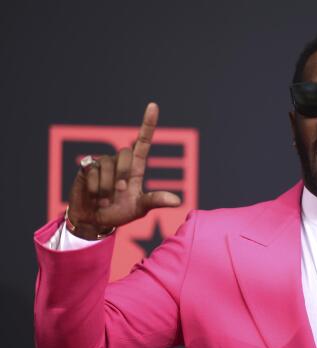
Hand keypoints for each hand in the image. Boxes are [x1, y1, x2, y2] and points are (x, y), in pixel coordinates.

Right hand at [67, 103, 180, 238]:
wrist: (95, 221)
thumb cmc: (120, 212)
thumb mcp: (140, 208)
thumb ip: (156, 201)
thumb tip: (177, 201)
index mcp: (136, 167)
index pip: (143, 141)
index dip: (148, 124)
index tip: (153, 106)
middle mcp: (119, 161)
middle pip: (125, 153)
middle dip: (123, 174)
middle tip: (120, 191)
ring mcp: (102, 163)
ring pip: (107, 165)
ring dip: (107, 186)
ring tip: (105, 199)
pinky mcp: (86, 167)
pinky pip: (92, 171)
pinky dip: (95, 188)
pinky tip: (94, 196)